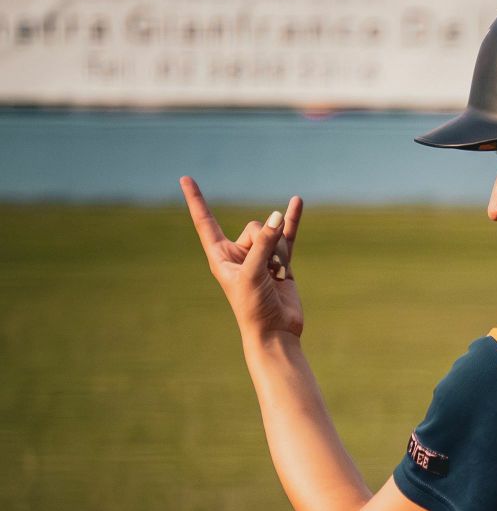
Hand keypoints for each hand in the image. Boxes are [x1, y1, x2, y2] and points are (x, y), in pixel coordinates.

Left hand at [181, 176, 303, 340]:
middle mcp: (240, 254)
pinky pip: (287, 235)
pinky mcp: (282, 262)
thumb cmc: (254, 307)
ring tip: (278, 274)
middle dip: (266, 242)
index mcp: (220, 256)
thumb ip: (265, 243)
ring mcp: (262, 257)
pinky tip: (297, 202)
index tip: (185, 178)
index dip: (196, 201)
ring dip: (279, 252)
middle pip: (255, 227)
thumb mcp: (253, 272)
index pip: (205, 222)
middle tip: (267, 269)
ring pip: (273, 234)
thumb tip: (278, 215)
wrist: (276, 331)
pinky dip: (292, 220)